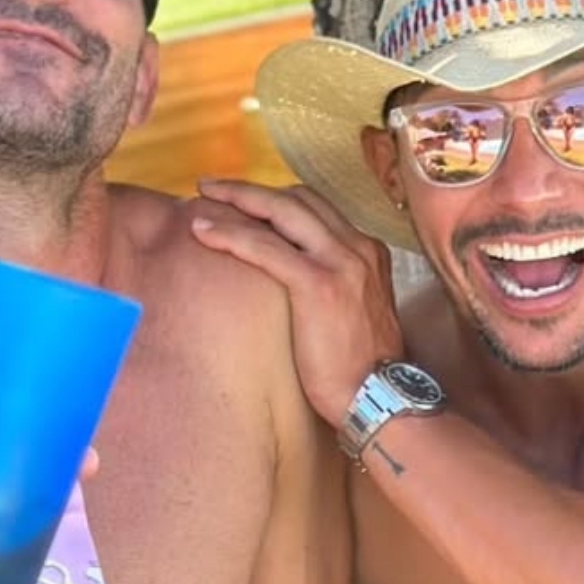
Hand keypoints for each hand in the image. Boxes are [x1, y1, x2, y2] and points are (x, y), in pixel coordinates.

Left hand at [190, 179, 403, 427]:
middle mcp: (357, 247)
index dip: (276, 199)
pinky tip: (203, 232)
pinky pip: (266, 248)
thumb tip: (295, 287)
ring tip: (201, 198)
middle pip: (297, 198)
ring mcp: (341, 262)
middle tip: (214, 187)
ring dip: (236, 200)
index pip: (315, 207)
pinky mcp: (318, 285)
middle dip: (251, 188)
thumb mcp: (352, 314)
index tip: (245, 201)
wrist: (382, 396)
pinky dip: (230, 235)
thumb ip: (332, 287)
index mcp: (366, 251)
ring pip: (280, 212)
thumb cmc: (360, 370)